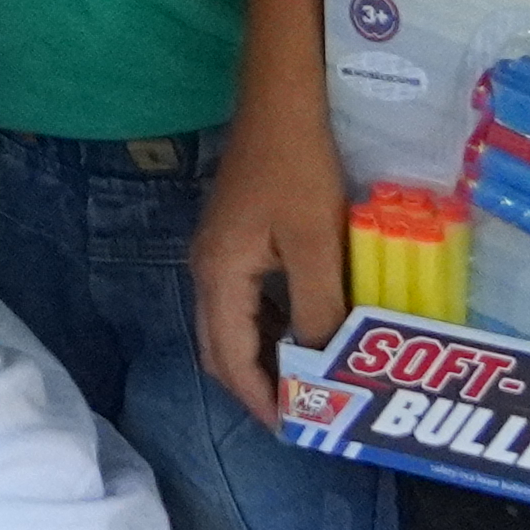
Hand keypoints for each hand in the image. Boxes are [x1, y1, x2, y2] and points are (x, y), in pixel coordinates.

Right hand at [187, 86, 346, 423]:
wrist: (281, 98)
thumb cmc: (298, 167)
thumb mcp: (316, 243)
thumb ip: (317, 309)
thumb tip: (323, 367)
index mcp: (219, 276)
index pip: (229, 360)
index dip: (260, 400)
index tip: (296, 430)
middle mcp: (207, 270)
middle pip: (220, 349)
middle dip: (257, 386)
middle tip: (305, 413)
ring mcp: (218, 253)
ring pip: (232, 326)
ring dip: (264, 357)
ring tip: (310, 381)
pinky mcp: (235, 238)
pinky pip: (245, 301)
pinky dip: (270, 327)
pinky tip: (306, 329)